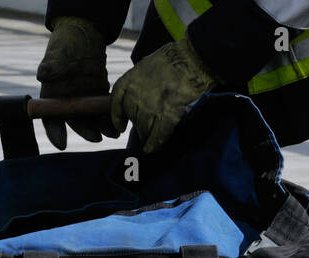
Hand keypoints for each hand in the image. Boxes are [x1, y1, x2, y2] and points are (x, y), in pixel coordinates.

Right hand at [36, 16, 113, 148]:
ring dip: (102, 128)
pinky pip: (105, 110)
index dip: (55, 133)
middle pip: (75, 122)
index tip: (61, 144)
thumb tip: (42, 74)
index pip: (50, 118)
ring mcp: (84, 101)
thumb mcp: (57, 52)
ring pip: (92, 120)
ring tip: (113, 133)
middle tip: (96, 138)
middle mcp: (67, 103)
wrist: (83, 35)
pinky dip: (112, 117)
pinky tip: (121, 122)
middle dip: (86, 131)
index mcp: (52, 97)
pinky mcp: (98, 97)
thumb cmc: (65, 43)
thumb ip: (51, 65)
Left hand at [110, 37, 219, 152]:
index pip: (116, 101)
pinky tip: (152, 149)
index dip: (117, 116)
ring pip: (143, 127)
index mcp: (131, 79)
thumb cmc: (175, 57)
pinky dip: (154, 143)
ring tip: (151, 137)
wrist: (192, 59)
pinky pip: (157, 135)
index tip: (120, 125)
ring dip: (147, 134)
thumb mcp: (149, 64)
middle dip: (138, 124)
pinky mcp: (167, 115)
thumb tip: (141, 92)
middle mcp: (137, 94)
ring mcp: (151, 106)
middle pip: (132, 116)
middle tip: (146, 128)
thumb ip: (141, 79)